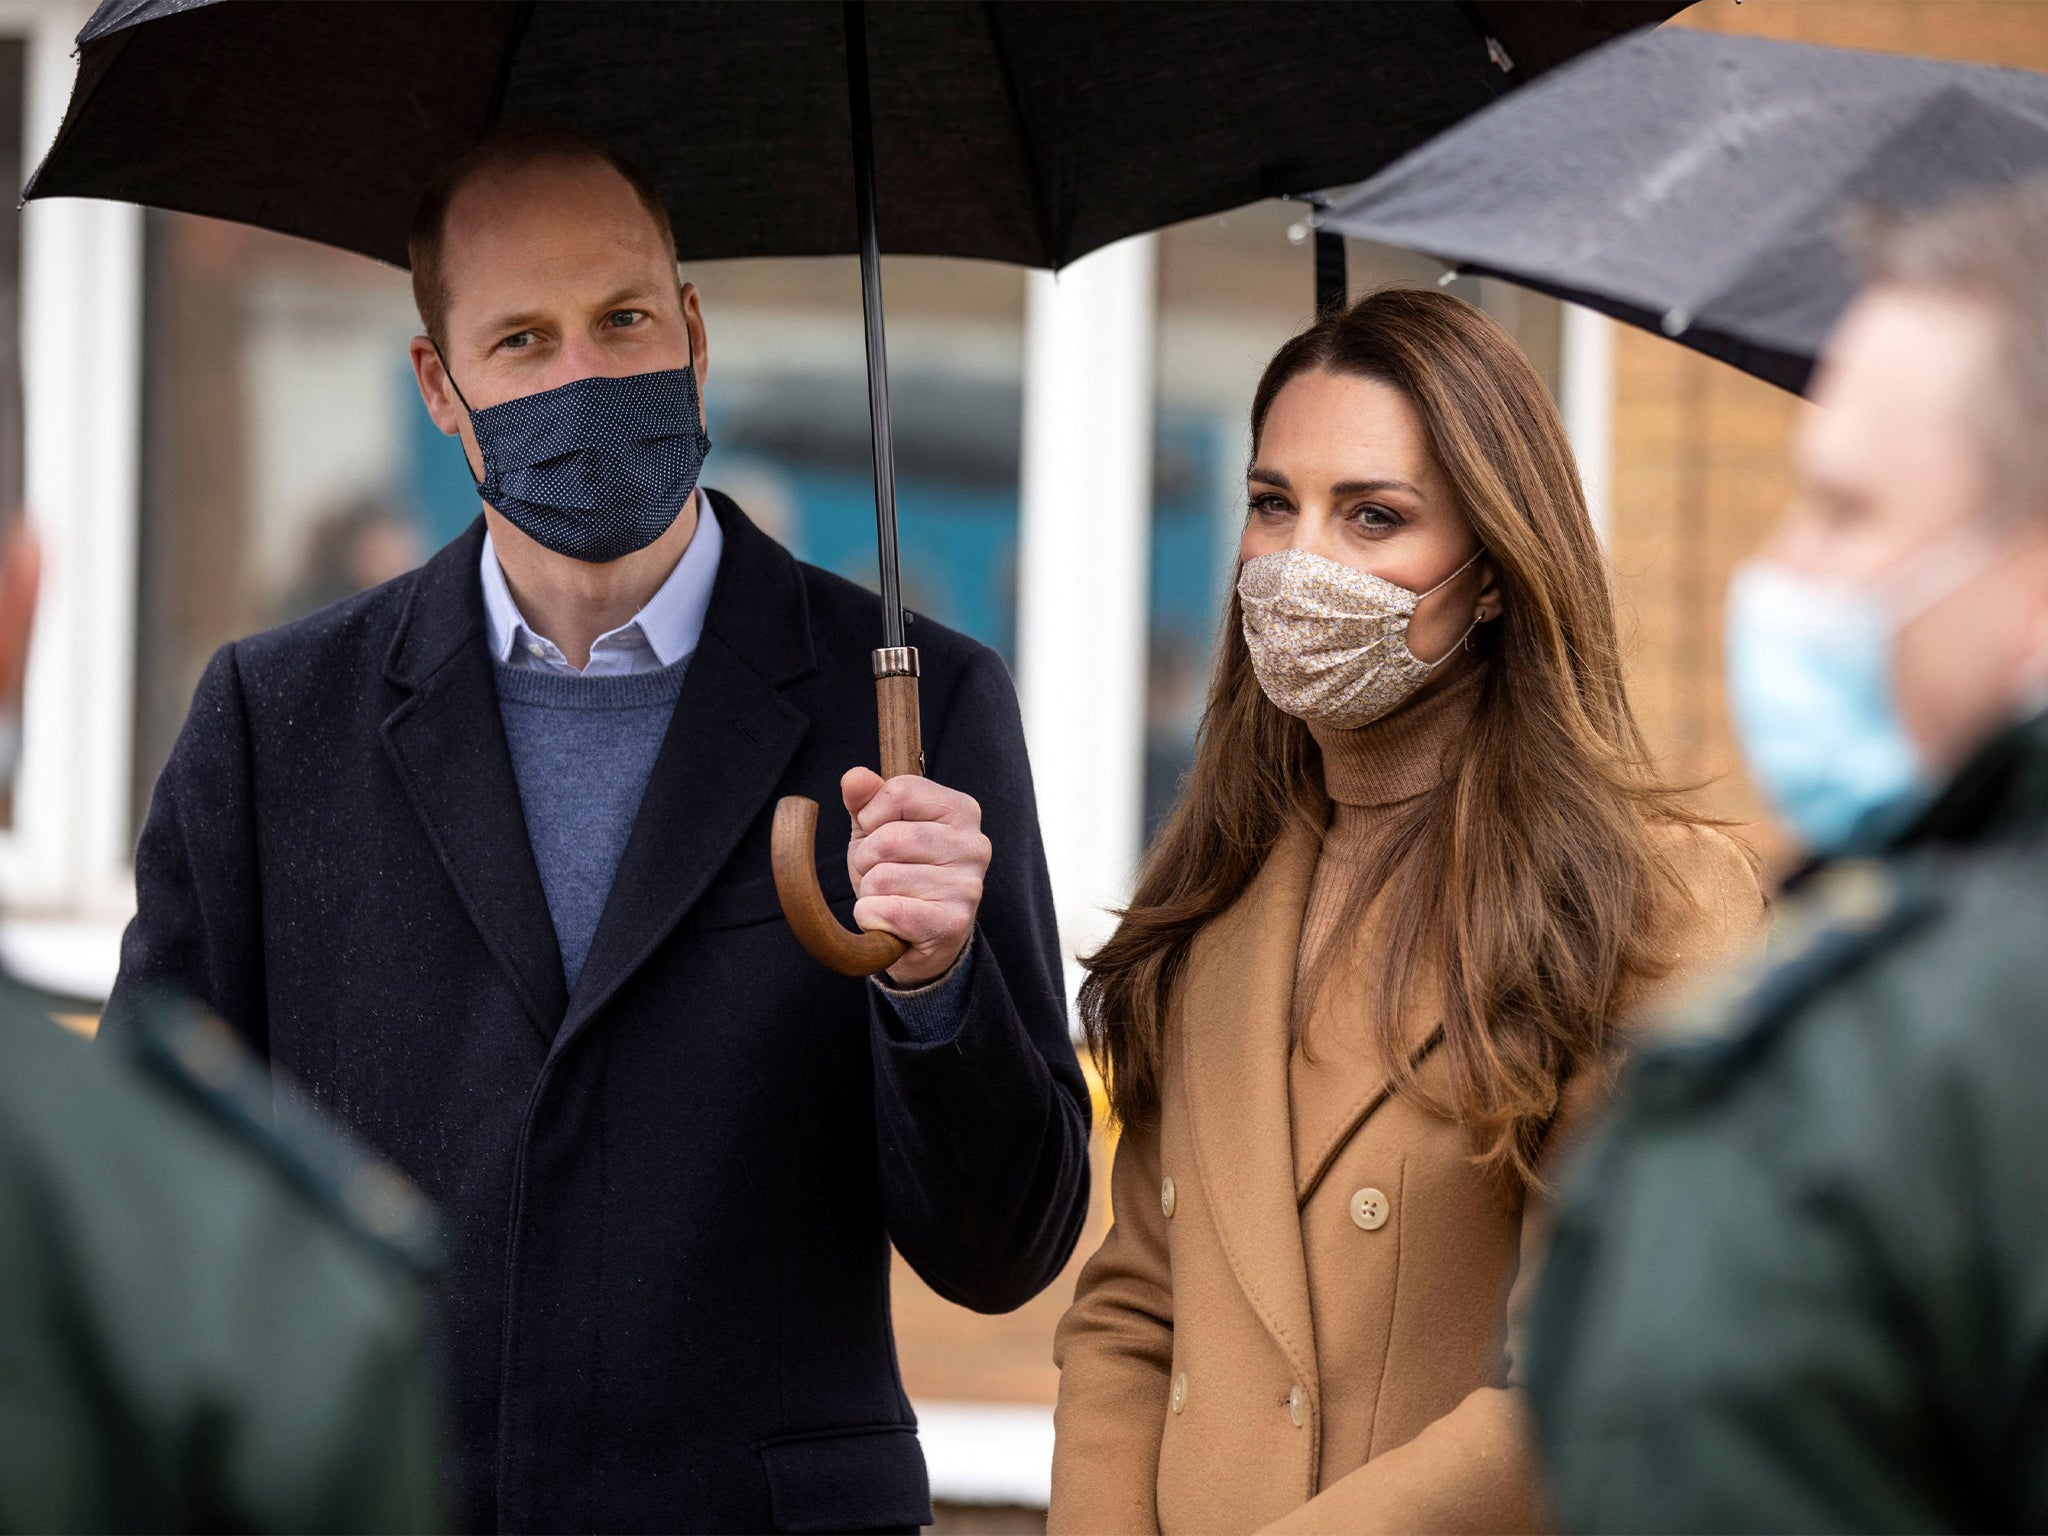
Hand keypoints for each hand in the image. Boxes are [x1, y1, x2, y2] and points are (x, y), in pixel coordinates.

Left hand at [841, 767, 989, 986]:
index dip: (872, 815)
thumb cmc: (900, 874)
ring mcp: (967, 886)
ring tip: (889, 898)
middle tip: (880, 874)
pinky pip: (887, 911)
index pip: (900, 790)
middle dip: (866, 859)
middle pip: (889, 838)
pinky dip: (871, 917)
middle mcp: (974, 845)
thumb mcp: (877, 829)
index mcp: (961, 810)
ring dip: (870, 892)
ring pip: (883, 877)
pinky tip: (889, 921)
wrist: (921, 938)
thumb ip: (865, 799)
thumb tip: (853, 777)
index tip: (877, 834)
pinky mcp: (953, 923)